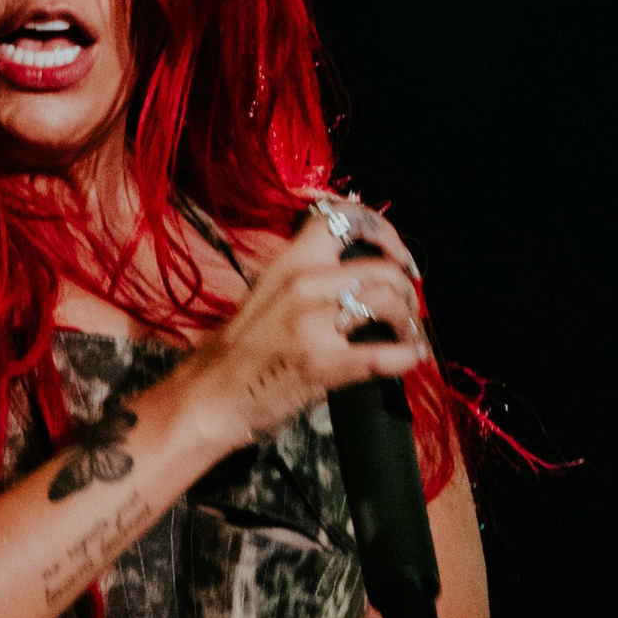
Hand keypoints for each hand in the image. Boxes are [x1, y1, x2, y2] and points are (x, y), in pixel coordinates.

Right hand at [178, 198, 428, 451]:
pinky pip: (386, 354)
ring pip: (389, 302)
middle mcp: (303, 285)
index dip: (382, 231)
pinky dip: (408, 355)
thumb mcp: (266, 297)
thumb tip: (354, 277)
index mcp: (288, 264)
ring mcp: (313, 323)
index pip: (342, 219)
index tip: (396, 254)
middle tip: (407, 308)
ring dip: (409, 320)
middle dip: (407, 290)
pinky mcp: (325, 363)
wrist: (208, 398)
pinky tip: (409, 359)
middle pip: (382, 268)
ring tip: (406, 335)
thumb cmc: (236, 354)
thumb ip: (307, 281)